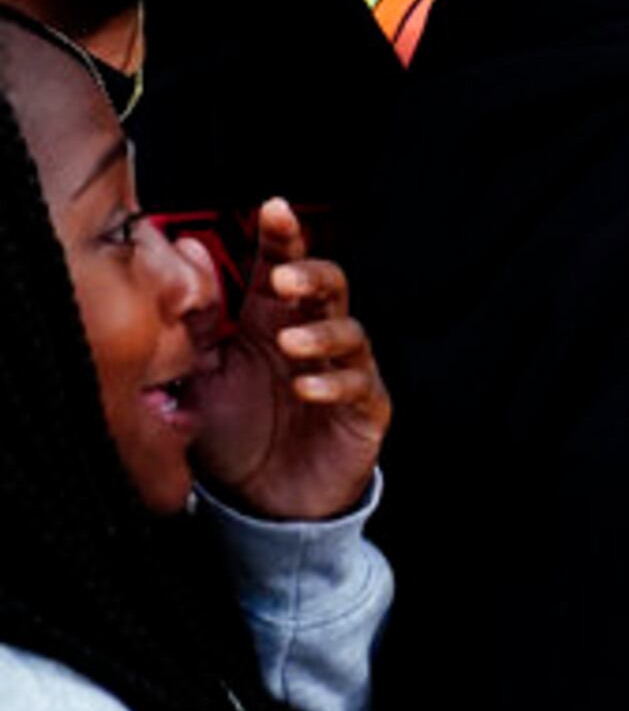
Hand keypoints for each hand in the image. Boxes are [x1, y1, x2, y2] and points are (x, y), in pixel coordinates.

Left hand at [185, 199, 385, 521]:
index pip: (283, 266)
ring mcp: (343, 372)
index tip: (273, 209)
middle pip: (330, 287)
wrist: (259, 501)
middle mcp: (312, 338)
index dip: (283, 236)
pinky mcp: (364, 410)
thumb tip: (184, 249)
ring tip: (290, 345)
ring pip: (350, 333)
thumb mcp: (200, 372)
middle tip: (285, 279)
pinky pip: (358, 386)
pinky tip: (305, 388)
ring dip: (321, 334)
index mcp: (272, 321)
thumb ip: (195, 319)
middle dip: (312, 276)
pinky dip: (332, 383)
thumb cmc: (234, 432)